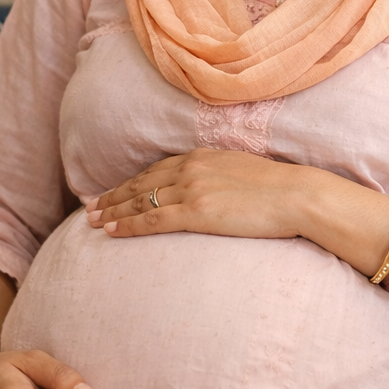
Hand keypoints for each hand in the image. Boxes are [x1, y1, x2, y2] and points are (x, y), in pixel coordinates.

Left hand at [85, 149, 313, 241]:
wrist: (297, 195)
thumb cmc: (280, 190)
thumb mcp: (243, 172)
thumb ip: (221, 177)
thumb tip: (214, 190)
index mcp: (202, 157)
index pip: (156, 169)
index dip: (131, 182)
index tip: (114, 192)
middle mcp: (191, 168)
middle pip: (141, 183)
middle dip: (113, 196)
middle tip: (90, 207)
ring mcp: (192, 189)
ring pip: (140, 201)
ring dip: (113, 211)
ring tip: (92, 221)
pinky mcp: (196, 211)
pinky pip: (152, 220)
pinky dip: (128, 225)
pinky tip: (111, 231)